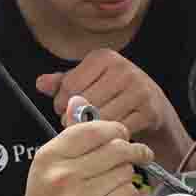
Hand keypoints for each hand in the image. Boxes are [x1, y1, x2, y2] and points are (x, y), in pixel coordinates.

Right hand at [10, 96, 153, 195]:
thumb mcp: (47, 164)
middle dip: (133, 149)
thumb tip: (79, 100)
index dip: (115, 128)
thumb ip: (68, 133)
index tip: (122, 133)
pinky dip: (127, 195)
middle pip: (117, 149)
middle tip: (140, 152)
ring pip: (125, 172)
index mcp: (51, 157)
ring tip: (114, 182)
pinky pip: (128, 194)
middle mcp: (65, 175)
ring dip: (126, 175)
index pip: (94, 130)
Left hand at [36, 49, 180, 141]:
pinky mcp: (149, 111)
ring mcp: (138, 90)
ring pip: (100, 119)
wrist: (154, 106)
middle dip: (75, 118)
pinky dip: (109, 137)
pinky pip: (117, 130)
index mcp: (104, 57)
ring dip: (91, 130)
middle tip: (77, 122)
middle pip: (84, 103)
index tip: (65, 109)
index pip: (69, 85)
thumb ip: (63, 82)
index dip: (61, 102)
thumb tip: (40, 83)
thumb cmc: (114, 92)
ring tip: (91, 128)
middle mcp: (123, 69)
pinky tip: (108, 134)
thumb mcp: (88, 81)